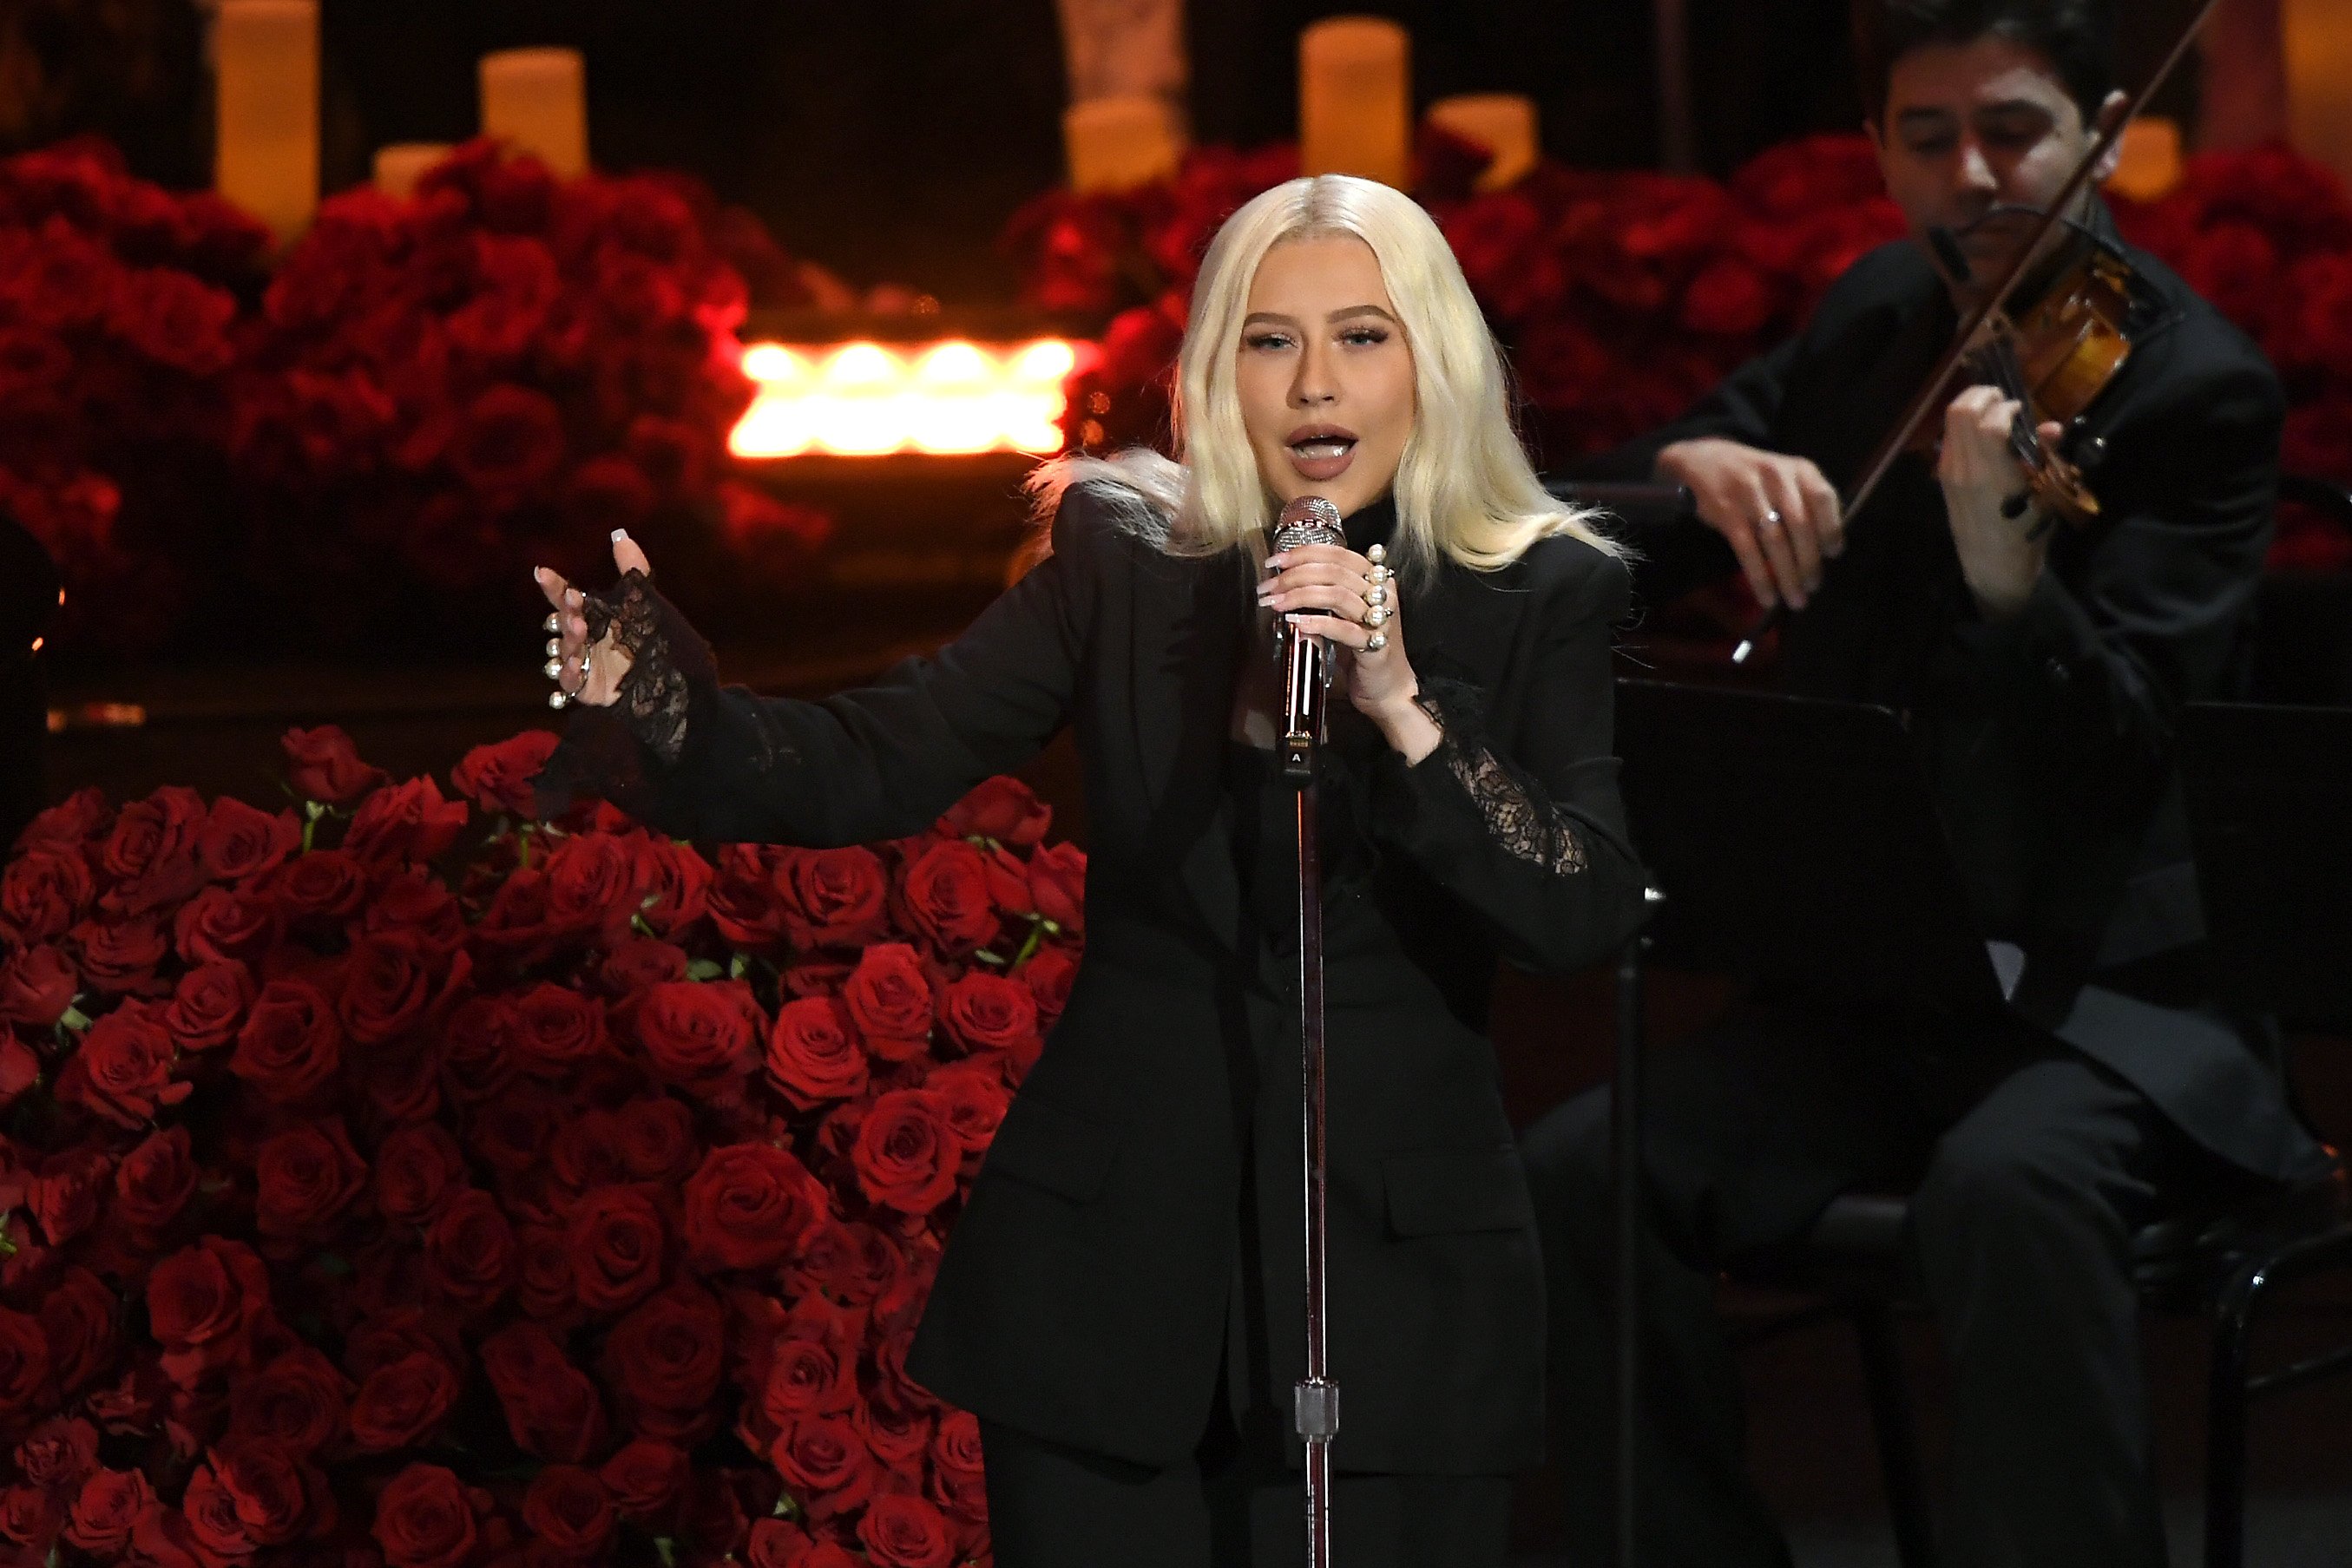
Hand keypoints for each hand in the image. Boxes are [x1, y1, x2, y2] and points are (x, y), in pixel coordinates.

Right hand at [533, 532, 653, 707]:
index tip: (543, 572)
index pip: (564, 598)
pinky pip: (571, 680)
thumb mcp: (642, 598)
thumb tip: (620, 534)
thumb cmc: (644, 635)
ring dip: (570, 638)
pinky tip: (575, 663)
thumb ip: (633, 567)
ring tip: (580, 628)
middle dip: (567, 610)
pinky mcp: (585, 686)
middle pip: (564, 622)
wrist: (662, 676)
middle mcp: (579, 637)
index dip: (554, 586)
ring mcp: (580, 661)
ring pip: (565, 649)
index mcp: (588, 615)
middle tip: (574, 599)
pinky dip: (571, 672)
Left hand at [1258, 540, 1437, 762]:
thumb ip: (1320, 597)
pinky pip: (1345, 629)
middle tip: (1269, 586)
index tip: (1276, 561)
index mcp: (1374, 579)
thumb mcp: (1340, 615)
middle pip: (1335, 571)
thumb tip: (1282, 584)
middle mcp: (1382, 594)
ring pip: (1338, 595)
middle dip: (1295, 575)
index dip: (1304, 553)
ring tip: (1275, 604)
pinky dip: (1318, 624)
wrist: (1386, 689)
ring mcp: (1381, 619)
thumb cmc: (1359, 649)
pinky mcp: (1376, 645)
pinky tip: (1296, 624)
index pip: (1338, 554)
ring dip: (1300, 596)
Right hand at [1655, 437, 1842, 610]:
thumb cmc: (1757, 477)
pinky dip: (1760, 577)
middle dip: (1809, 562)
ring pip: (1775, 541)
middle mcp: (1777, 478)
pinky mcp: (1727, 512)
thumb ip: (1808, 502)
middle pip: (1800, 526)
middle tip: (1813, 587)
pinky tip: (1767, 596)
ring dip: (1787, 575)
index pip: (1823, 499)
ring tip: (1795, 598)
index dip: (1831, 529)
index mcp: (1800, 469)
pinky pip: (1747, 550)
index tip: (1833, 554)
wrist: (1706, 460)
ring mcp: (1750, 495)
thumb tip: (1826, 550)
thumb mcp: (1787, 477)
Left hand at [1937, 386, 2059, 619]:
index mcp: (1993, 474)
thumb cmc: (2025, 532)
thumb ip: (2044, 456)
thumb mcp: (2045, 496)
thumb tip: (2052, 427)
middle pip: (1961, 411)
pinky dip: (1962, 425)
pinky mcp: (1942, 477)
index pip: (1989, 421)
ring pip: (1950, 421)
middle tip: (2001, 398)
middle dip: (1982, 395)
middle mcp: (1965, 469)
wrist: (1992, 566)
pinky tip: (1981, 431)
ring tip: (1992, 410)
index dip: (2006, 406)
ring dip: (1970, 407)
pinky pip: (1948, 438)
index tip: (2020, 409)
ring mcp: (1949, 472)